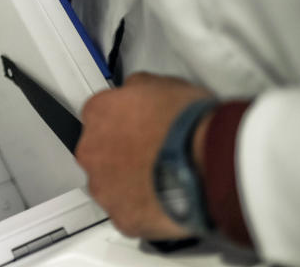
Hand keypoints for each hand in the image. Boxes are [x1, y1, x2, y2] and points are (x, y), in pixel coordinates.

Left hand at [76, 73, 213, 238]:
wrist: (208, 161)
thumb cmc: (189, 123)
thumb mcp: (163, 84)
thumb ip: (139, 88)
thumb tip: (137, 92)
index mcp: (98, 113)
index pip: (99, 116)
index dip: (124, 122)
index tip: (140, 128)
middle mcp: (91, 150)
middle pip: (100, 152)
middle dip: (122, 154)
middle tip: (154, 156)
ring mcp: (104, 186)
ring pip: (111, 186)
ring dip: (131, 184)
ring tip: (164, 182)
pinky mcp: (122, 216)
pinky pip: (129, 213)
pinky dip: (145, 210)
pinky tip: (166, 202)